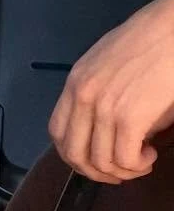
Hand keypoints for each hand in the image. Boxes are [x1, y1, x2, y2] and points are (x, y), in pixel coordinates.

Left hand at [50, 0, 173, 182]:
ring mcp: (104, 108)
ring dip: (122, 171)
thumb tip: (107, 127)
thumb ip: (99, 92)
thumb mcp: (110, 61)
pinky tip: (149, 156)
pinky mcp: (130, 117)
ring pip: (100, 161)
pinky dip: (136, 166)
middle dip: (96, 172)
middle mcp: (83, 97)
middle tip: (120, 172)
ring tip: (142, 162)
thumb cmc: (152, 38)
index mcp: (76, 82)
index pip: (57, 133)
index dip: (74, 155)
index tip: (95, 160)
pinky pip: (124, 158)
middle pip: (73, 154)